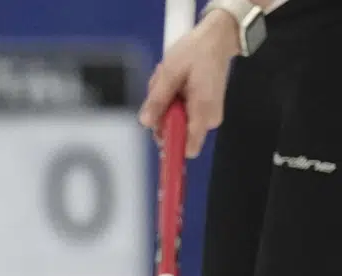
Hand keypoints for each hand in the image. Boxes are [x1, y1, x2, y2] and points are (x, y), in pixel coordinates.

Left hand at [138, 8, 243, 157]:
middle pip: (173, 135)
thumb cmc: (196, 52)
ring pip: (172, 123)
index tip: (157, 133)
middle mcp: (207, 119)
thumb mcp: (170, 73)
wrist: (216, 40)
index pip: (187, 148)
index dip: (169, 147)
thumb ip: (158, 100)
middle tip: (163, 90)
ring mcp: (204, 116)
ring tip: (169, 83)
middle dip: (161, 116)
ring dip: (164, 106)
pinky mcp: (200, 111)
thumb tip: (146, 122)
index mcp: (203, 111)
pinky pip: (177, 114)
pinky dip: (170, 101)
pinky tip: (174, 84)